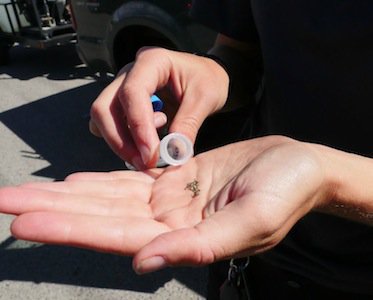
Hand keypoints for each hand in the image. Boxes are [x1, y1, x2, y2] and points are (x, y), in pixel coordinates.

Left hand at [0, 136, 328, 272]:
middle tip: (4, 202)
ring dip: (67, 195)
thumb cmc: (285, 192)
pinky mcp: (175, 178)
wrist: (298, 165)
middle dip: (52, 210)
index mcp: (184, 238)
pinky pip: (129, 181)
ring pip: (108, 197)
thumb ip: (199, 247)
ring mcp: (170, 200)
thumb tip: (144, 263)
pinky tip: (72, 182)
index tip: (24, 223)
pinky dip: (99, 181)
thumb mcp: (251, 221)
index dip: (69, 228)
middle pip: (99, 216)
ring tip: (26, 192)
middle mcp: (169, 222)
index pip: (115, 235)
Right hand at [89, 47, 228, 168]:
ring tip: (150, 152)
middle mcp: (130, 72)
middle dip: (120, 140)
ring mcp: (122, 86)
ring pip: (103, 118)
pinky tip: (145, 143)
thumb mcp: (206, 99)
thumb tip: (172, 153)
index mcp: (152, 61)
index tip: (150, 155)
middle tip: (144, 162)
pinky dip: (121, 140)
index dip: (138, 126)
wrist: (206, 77)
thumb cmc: (208, 81)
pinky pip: (109, 124)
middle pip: (104, 106)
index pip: (132, 93)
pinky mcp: (122, 103)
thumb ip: (188, 125)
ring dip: (120, 142)